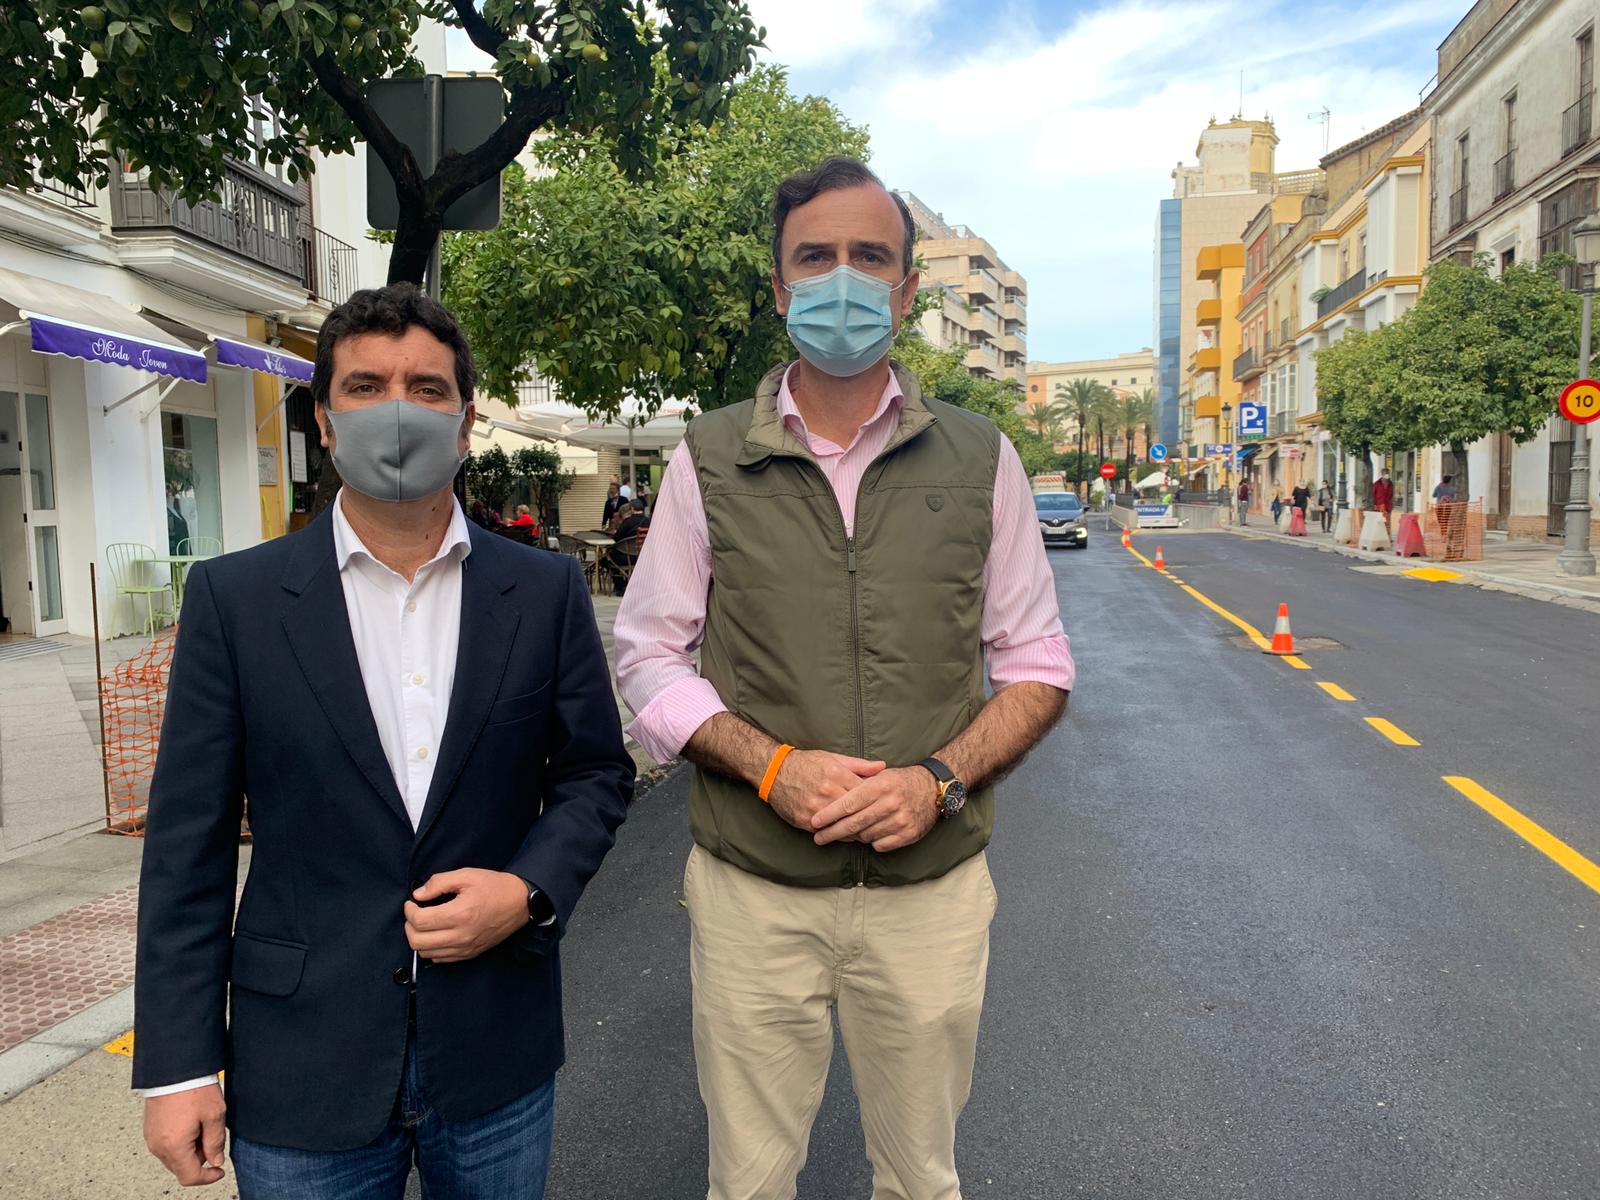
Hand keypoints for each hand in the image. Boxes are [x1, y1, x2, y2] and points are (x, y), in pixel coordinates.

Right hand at [144, 1084, 226, 1185]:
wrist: (173, 1067)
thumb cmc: (192, 1087)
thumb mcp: (214, 1115)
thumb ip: (216, 1142)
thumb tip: (216, 1160)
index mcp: (174, 1147)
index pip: (190, 1177)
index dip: (208, 1177)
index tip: (219, 1171)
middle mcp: (158, 1146)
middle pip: (182, 1167)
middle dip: (200, 1158)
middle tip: (212, 1135)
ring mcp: (151, 1137)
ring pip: (174, 1156)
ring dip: (191, 1148)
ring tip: (202, 1123)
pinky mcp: (150, 1128)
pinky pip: (167, 1144)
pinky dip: (181, 1140)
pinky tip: (191, 1121)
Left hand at [404, 869, 529, 962]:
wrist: (520, 903)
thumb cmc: (494, 887)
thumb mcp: (467, 875)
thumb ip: (439, 882)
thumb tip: (418, 894)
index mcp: (459, 914)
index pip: (419, 921)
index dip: (409, 911)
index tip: (412, 902)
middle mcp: (460, 936)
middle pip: (417, 942)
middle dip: (409, 926)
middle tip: (416, 913)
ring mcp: (465, 948)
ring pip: (426, 953)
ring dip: (419, 938)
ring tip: (425, 923)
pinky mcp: (469, 954)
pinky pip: (440, 959)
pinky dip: (432, 948)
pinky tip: (437, 934)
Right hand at [765, 750, 884, 832]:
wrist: (774, 772)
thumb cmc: (806, 763)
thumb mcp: (833, 758)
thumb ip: (859, 765)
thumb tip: (883, 767)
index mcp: (836, 775)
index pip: (865, 792)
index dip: (877, 800)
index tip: (884, 804)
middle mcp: (827, 792)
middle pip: (857, 811)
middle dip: (870, 817)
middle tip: (881, 822)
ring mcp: (816, 808)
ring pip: (844, 825)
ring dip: (857, 830)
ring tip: (868, 831)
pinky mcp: (805, 821)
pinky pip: (829, 833)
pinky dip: (840, 835)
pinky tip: (848, 834)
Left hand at [811, 766, 940, 852]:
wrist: (933, 789)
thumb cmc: (900, 781)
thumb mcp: (880, 775)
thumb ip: (857, 783)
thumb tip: (831, 796)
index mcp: (880, 786)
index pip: (848, 804)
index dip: (829, 814)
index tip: (815, 821)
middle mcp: (890, 803)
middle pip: (854, 823)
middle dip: (832, 832)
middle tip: (818, 838)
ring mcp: (900, 820)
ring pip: (865, 836)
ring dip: (855, 836)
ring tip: (848, 832)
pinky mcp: (908, 834)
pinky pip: (880, 845)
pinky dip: (873, 841)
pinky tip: (871, 834)